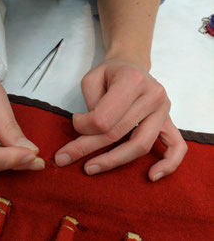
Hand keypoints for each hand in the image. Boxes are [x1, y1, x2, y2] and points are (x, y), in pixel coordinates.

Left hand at [55, 59, 186, 180]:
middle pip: (118, 134)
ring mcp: (164, 110)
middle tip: (64, 158)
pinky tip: (151, 176)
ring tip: (91, 168)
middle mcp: (153, 96)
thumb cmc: (110, 73)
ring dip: (113, 161)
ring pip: (140, 145)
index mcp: (132, 81)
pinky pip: (177, 147)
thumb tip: (89, 134)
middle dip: (87, 148)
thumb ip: (90, 106)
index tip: (75, 120)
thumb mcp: (91, 79)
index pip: (103, 118)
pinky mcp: (169, 121)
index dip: (83, 126)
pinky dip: (168, 164)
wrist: (132, 65)